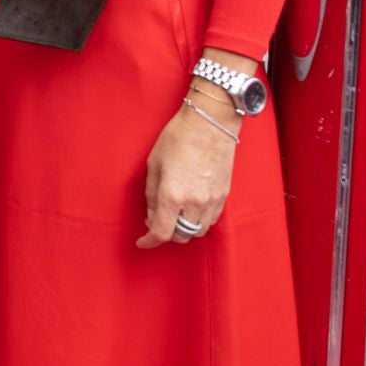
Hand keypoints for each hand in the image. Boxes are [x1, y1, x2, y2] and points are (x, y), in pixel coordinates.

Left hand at [136, 94, 236, 248]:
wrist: (210, 124)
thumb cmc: (177, 138)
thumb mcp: (153, 165)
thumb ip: (151, 194)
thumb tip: (152, 215)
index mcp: (172, 195)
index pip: (160, 232)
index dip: (149, 241)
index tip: (142, 242)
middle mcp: (194, 203)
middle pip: (181, 235)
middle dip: (166, 234)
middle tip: (156, 222)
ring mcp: (212, 200)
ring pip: (198, 231)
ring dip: (184, 229)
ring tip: (173, 215)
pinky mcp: (224, 195)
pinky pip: (211, 220)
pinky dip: (198, 221)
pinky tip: (190, 209)